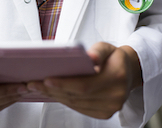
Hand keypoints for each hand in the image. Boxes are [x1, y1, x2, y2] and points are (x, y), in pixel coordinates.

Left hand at [27, 42, 141, 118]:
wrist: (129, 71)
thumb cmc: (113, 57)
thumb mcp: (106, 47)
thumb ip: (98, 52)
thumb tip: (90, 58)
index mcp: (116, 77)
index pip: (84, 85)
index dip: (63, 84)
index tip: (45, 80)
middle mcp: (115, 96)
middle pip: (77, 96)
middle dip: (52, 90)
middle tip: (33, 83)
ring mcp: (111, 108)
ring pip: (76, 104)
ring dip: (55, 96)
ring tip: (39, 88)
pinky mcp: (105, 113)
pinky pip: (80, 108)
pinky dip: (64, 101)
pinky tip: (53, 93)